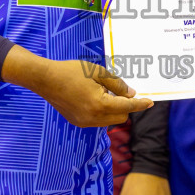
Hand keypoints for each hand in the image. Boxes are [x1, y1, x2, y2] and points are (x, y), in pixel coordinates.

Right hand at [5, 48, 151, 127]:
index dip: (140, 104)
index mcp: (100, 104)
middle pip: (120, 117)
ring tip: (102, 92)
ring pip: (109, 121)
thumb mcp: (98, 72)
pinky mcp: (77, 122)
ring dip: (113, 110)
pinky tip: (93, 98)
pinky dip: (102, 112)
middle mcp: (93, 118)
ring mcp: (84, 122)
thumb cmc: (71, 71)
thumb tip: (131, 94)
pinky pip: (97, 121)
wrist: (45, 79)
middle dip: (125, 106)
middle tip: (120, 91)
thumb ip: (117, 84)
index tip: (150, 102)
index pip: (127, 107)